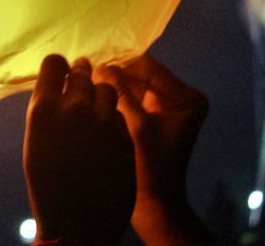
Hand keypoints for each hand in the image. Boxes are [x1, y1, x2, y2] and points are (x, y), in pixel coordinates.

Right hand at [24, 54, 134, 245]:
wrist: (81, 226)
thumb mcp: (38, 140)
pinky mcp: (126, 137)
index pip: (55, 64)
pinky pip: (118, 115)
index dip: (60, 68)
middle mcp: (76, 107)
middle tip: (80, 83)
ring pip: (106, 91)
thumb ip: (48, 107)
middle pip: (84, 73)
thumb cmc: (49, 183)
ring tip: (95, 111)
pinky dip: (113, 116)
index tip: (62, 74)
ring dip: (101, 94)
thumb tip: (61, 81)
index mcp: (46, 107)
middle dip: (83, 77)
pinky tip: (105, 133)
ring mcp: (105, 121)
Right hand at [96, 56, 214, 244]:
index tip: (90, 69)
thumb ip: (119, 92)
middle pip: (140, 73)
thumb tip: (98, 66)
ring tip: (87, 86)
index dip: (119, 66)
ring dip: (112, 85)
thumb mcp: (136, 126)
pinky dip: (115, 96)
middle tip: (84, 76)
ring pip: (132, 83)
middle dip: (114, 76)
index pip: (147, 67)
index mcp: (186, 97)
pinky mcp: (154, 114)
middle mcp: (180, 96)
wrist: (154, 204)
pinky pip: (131, 96)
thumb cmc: (150, 167)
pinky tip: (95, 98)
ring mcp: (166, 105)